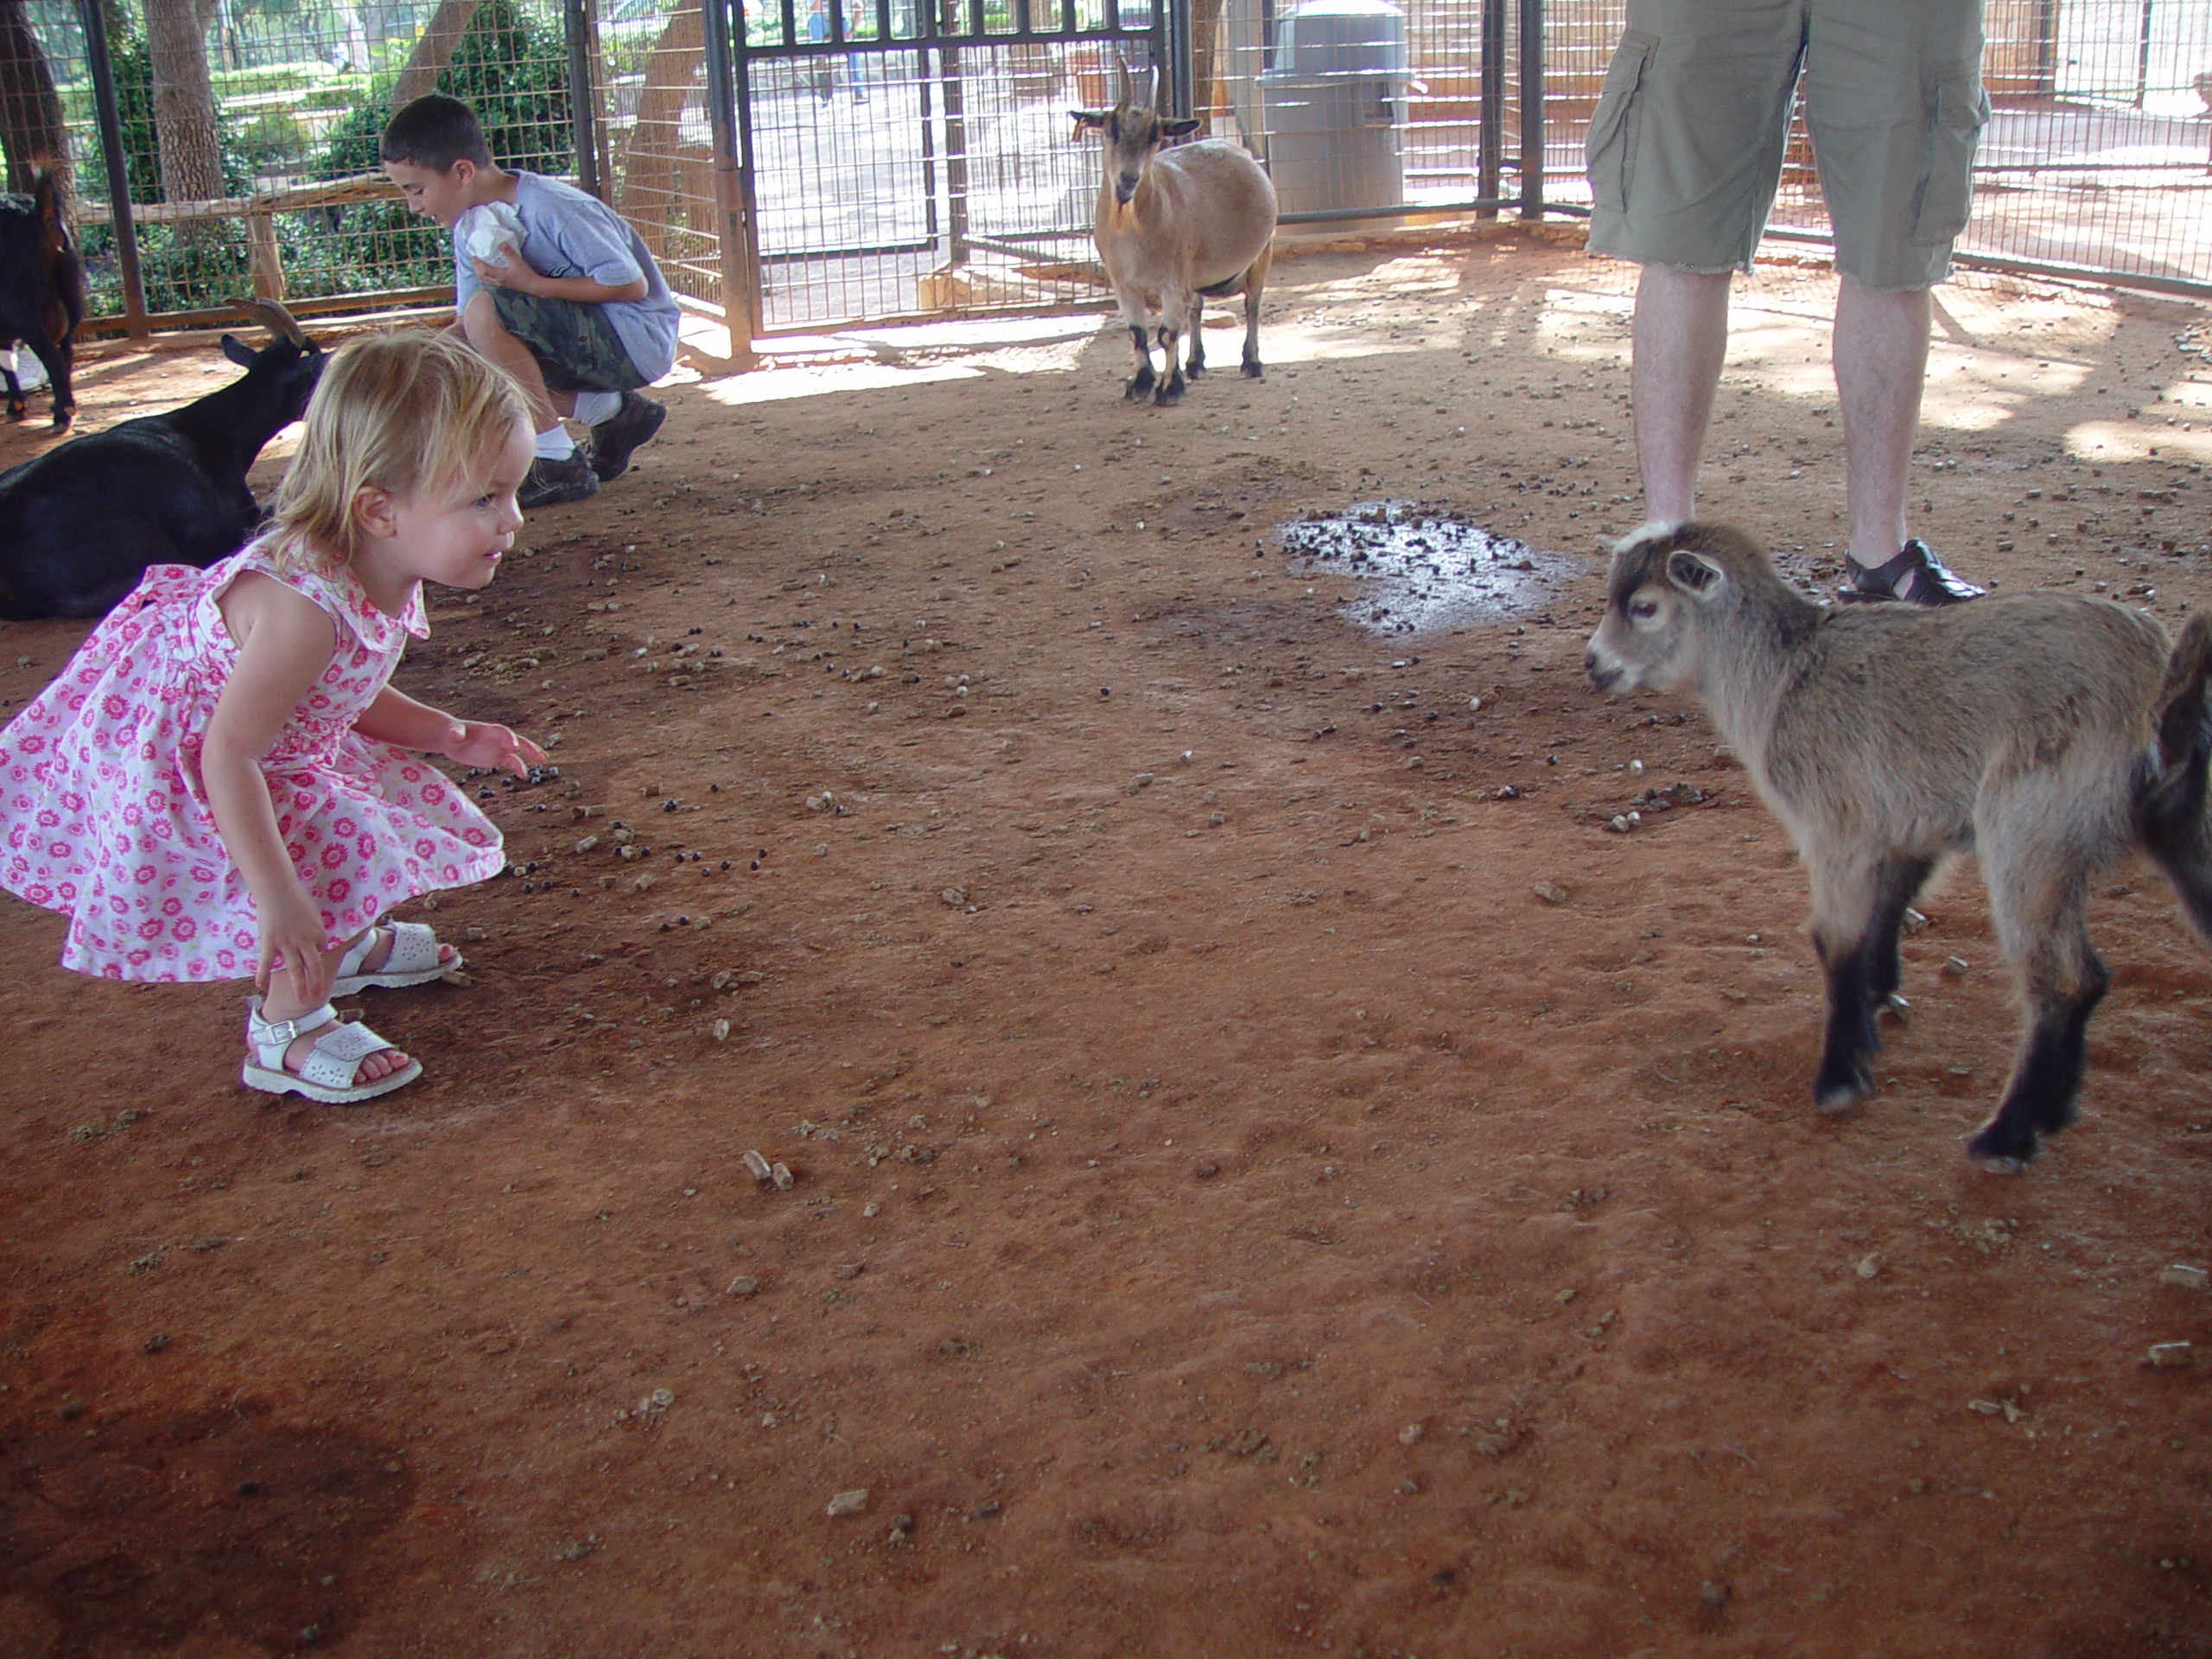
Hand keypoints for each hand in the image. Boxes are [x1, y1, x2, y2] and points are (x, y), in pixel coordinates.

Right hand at [256, 885, 335, 1009]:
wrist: (277, 889)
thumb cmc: (296, 897)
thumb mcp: (312, 912)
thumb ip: (313, 927)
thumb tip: (315, 935)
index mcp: (318, 933)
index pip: (321, 950)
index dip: (317, 953)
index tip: (314, 960)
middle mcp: (305, 941)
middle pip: (314, 967)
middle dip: (317, 983)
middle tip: (318, 996)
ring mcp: (287, 943)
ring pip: (295, 970)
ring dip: (299, 986)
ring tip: (302, 1001)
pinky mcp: (269, 942)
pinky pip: (266, 962)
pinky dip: (262, 974)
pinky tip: (260, 986)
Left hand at [441, 719, 546, 778]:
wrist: (451, 738)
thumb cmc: (451, 733)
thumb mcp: (452, 732)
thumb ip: (455, 733)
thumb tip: (454, 735)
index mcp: (489, 730)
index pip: (503, 732)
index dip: (510, 739)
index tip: (515, 747)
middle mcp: (498, 738)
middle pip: (518, 740)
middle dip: (528, 747)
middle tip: (539, 756)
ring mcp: (499, 748)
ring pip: (520, 750)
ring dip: (531, 753)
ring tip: (543, 759)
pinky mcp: (498, 757)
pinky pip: (512, 762)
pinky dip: (519, 768)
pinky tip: (524, 775)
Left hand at [470, 253, 534, 292]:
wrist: (534, 286)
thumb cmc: (526, 275)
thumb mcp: (518, 262)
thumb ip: (509, 252)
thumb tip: (501, 243)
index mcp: (500, 276)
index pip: (483, 270)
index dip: (477, 263)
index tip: (473, 254)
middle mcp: (497, 281)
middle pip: (481, 276)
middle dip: (476, 267)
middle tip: (474, 258)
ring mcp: (500, 284)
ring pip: (484, 280)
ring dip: (479, 272)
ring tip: (478, 264)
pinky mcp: (503, 285)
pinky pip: (489, 281)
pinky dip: (484, 275)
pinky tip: (487, 270)